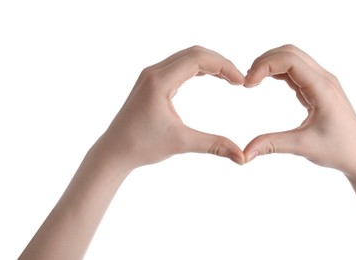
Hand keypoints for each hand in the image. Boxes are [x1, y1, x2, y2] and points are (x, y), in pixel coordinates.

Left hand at [99, 46, 244, 169]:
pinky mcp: (151, 81)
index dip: (223, 66)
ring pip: (186, 57)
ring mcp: (151, 75)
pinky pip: (179, 65)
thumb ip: (214, 145)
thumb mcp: (181, 144)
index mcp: (159, 81)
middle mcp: (154, 72)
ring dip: (209, 63)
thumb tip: (241, 157)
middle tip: (238, 79)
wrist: (114, 151)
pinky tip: (210, 77)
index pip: (198, 59)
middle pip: (194, 53)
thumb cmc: (142, 146)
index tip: (240, 82)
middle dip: (220, 62)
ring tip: (229, 78)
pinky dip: (198, 68)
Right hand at [243, 45, 355, 179]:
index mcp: (322, 88)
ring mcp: (323, 82)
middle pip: (290, 52)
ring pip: (293, 57)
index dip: (264, 65)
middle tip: (247, 82)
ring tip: (253, 81)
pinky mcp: (320, 88)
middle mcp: (324, 79)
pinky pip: (297, 70)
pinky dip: (279, 71)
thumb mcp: (303, 147)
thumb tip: (244, 153)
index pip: (289, 60)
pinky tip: (266, 82)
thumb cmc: (339, 151)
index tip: (247, 84)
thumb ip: (272, 145)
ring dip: (271, 64)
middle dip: (264, 61)